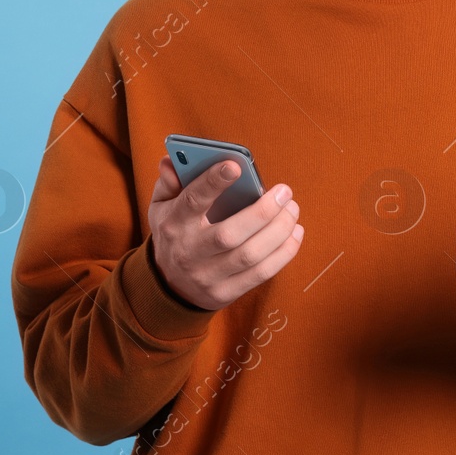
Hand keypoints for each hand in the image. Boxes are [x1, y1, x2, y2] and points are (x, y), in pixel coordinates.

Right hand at [148, 154, 302, 310]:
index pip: (192, 202)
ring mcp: (208, 276)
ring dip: (279, 231)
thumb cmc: (174, 234)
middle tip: (284, 192)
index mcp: (174, 224)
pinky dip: (283, 253)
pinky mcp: (225, 293)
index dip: (213, 183)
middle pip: (229, 234)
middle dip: (263, 212)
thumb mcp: (161, 206)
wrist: (169, 286)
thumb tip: (171, 161)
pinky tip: (295, 233)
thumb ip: (169, 182)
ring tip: (292, 210)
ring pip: (250, 255)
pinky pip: (261, 274)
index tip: (236, 165)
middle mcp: (190, 252)